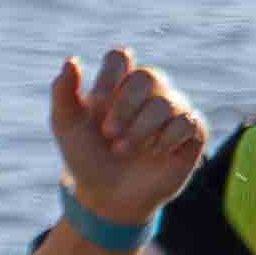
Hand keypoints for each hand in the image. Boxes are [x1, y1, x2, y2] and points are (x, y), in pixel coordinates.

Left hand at [46, 49, 211, 228]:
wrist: (107, 196)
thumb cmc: (87, 156)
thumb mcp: (66, 126)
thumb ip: (63, 93)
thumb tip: (71, 61)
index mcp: (118, 84)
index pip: (120, 58)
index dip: (109, 76)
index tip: (94, 103)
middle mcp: (149, 91)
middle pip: (147, 76)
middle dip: (125, 106)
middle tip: (108, 133)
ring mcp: (173, 110)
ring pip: (167, 102)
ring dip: (141, 128)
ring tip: (122, 150)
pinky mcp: (192, 132)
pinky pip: (189, 121)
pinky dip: (168, 138)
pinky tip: (154, 153)